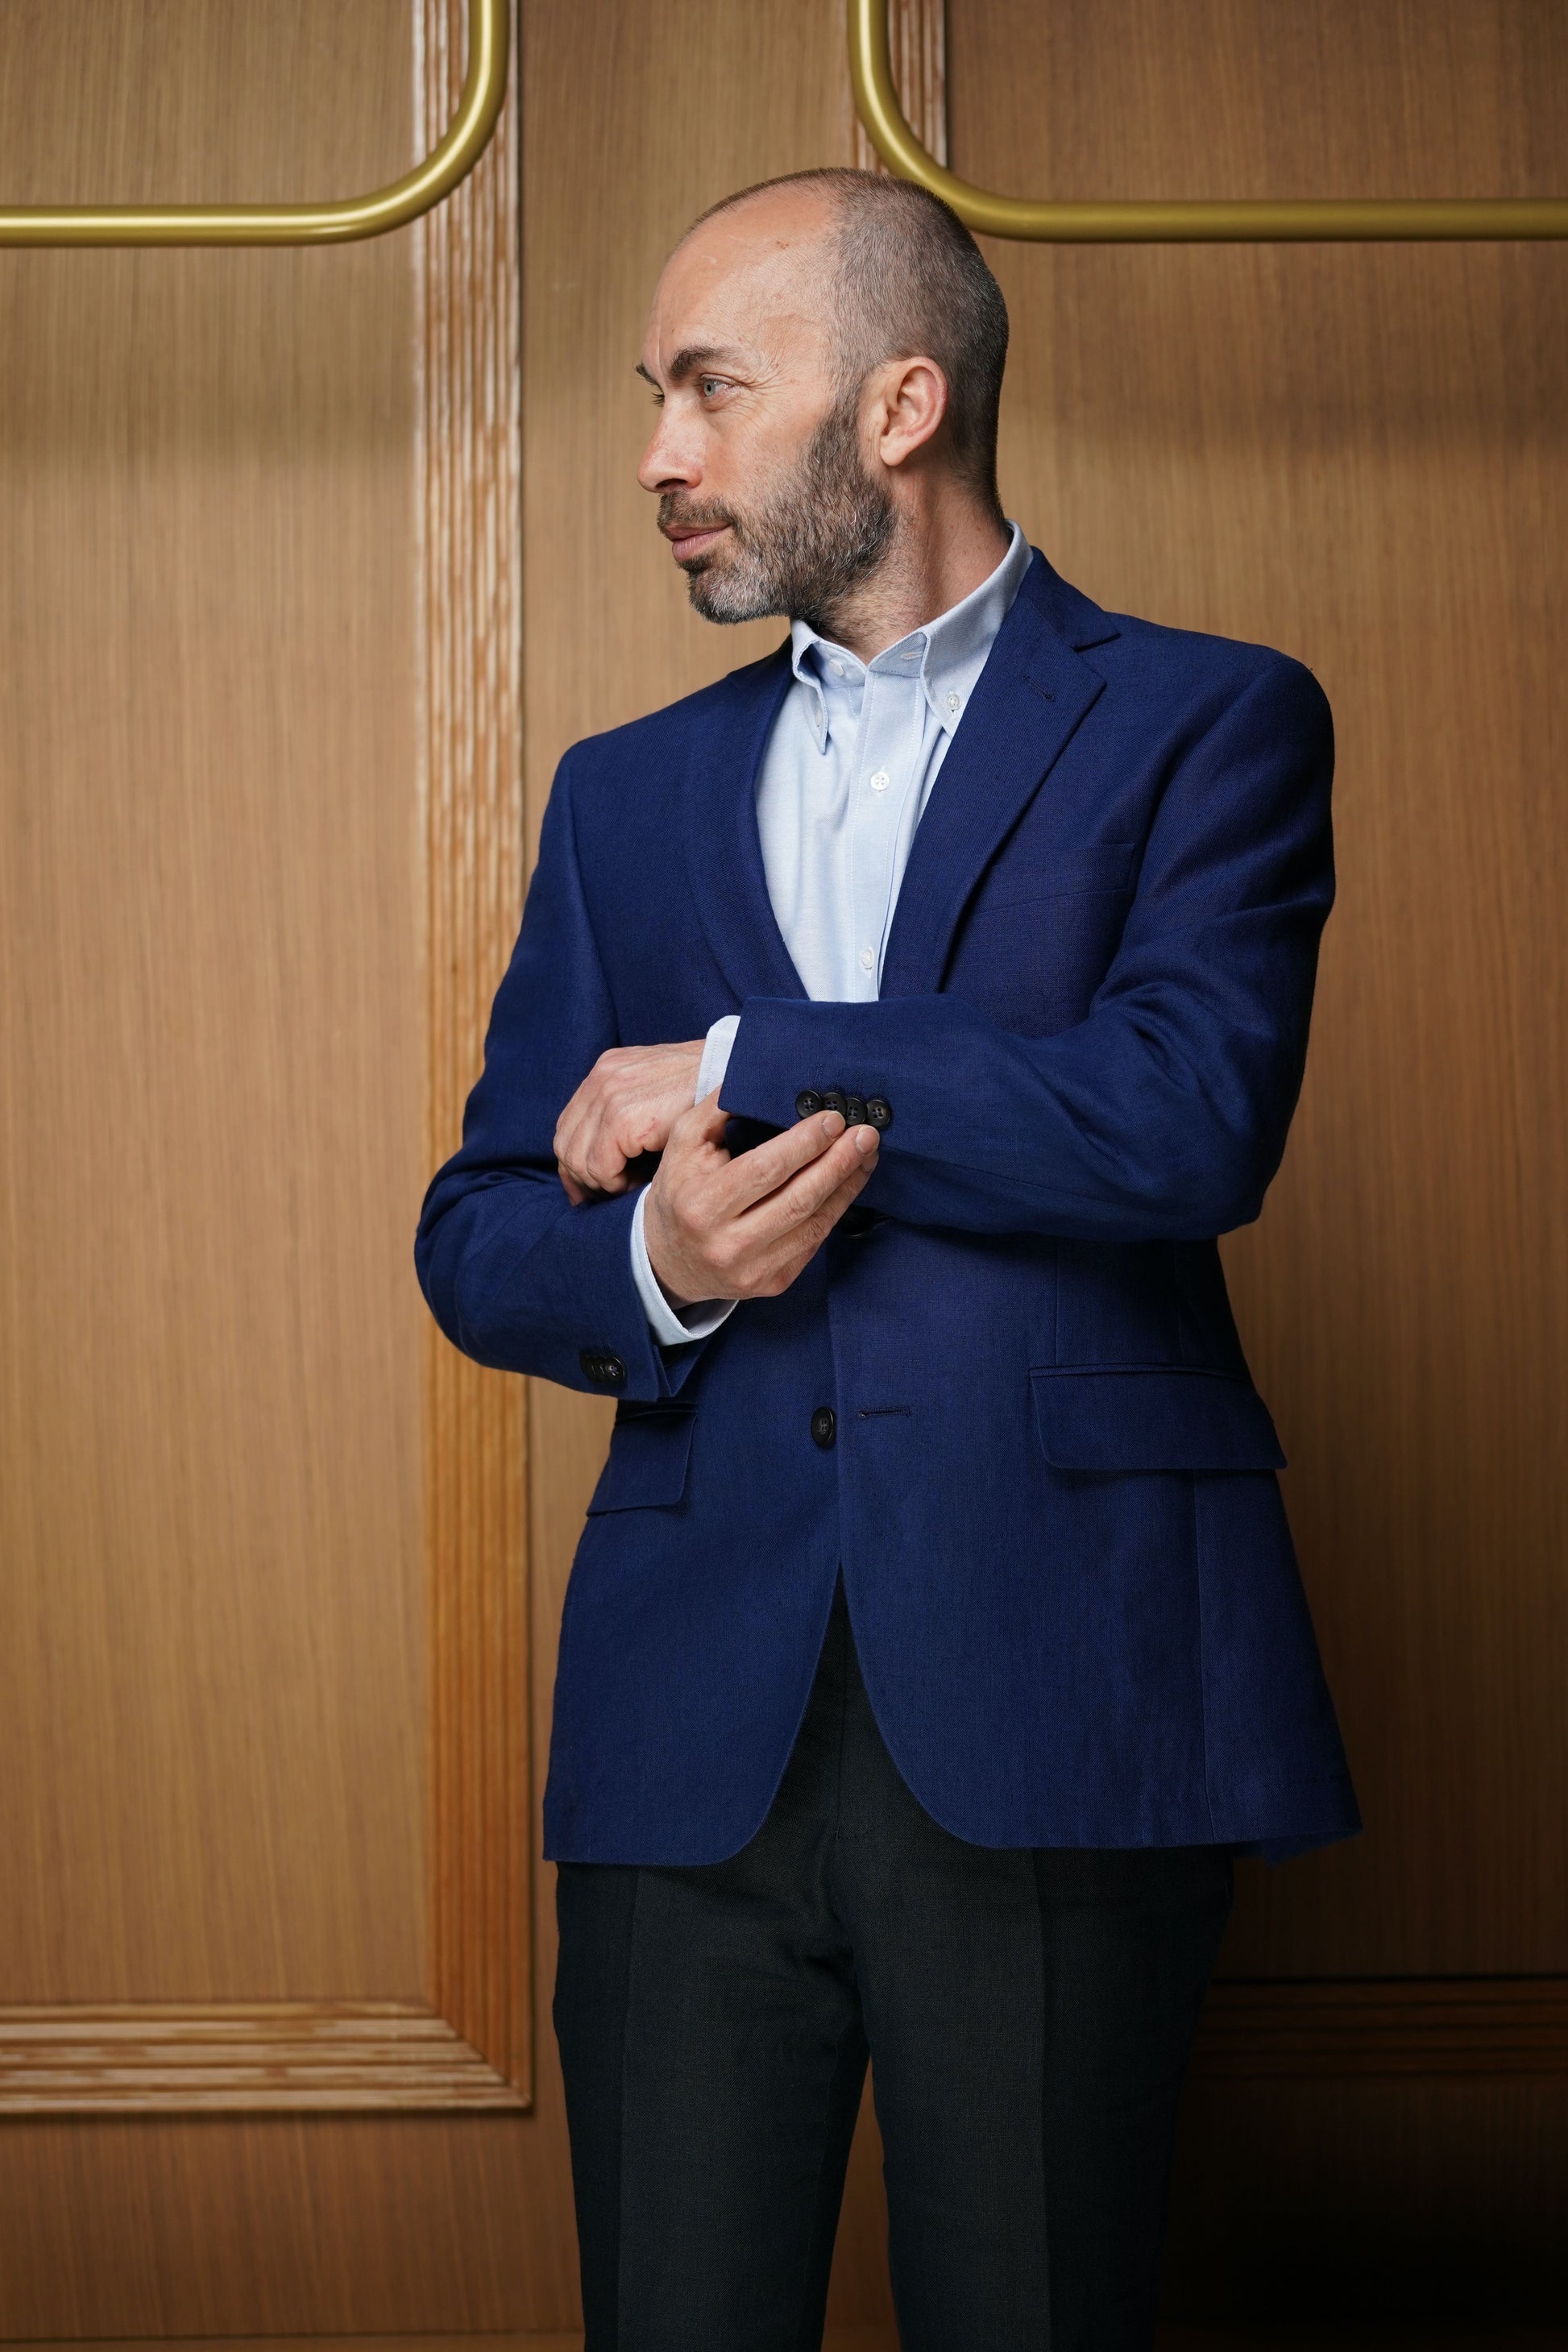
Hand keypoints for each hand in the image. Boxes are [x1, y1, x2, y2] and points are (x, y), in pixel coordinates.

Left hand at [554, 1040, 705, 1203]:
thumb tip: (605, 1158)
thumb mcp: (660, 1092)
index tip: (588, 1189)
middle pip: (565, 1143)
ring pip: (577, 1159)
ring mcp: (609, 1095)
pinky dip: (614, 1182)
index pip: (569, 1125)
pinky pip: (599, 1166)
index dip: (574, 1163)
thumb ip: (630, 1112)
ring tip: (629, 1186)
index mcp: (607, 1070)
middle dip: (581, 1178)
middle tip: (604, 1198)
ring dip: (600, 1182)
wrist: (736, 1073)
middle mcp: (601, 1078)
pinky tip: (638, 1181)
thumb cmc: (708, 1090)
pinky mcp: (623, 1117)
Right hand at [643, 1093, 879, 1306]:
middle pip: (799, 1198)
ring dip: (847, 1185)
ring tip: (866, 1154)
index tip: (833, 1118)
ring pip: (815, 1223)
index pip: (766, 1169)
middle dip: (839, 1162)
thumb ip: (716, 1109)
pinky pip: (815, 1243)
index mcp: (703, 1204)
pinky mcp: (773, 1284)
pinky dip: (837, 1210)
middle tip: (865, 1134)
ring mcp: (753, 1270)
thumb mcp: (682, 1145)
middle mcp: (727, 1243)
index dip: (805, 1143)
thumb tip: (758, 1076)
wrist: (668, 1260)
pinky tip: (849, 1184)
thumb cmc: (680, 1191)